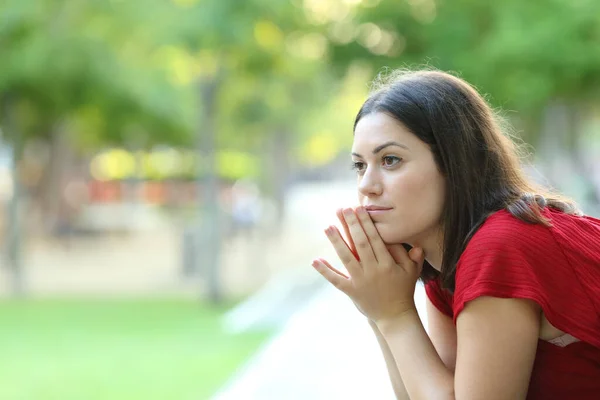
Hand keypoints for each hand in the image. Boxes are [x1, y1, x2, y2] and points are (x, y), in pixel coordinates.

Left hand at [312, 207, 424, 324]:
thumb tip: (415, 244)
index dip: (366, 223)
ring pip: (346, 258)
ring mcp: (361, 281)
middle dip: (351, 225)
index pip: (375, 239)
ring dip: (336, 242)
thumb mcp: (411, 272)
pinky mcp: (352, 291)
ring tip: (327, 226)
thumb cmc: (403, 290)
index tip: (359, 208)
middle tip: (343, 209)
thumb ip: (412, 256)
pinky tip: (315, 260)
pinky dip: (325, 271)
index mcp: (387, 263)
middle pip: (360, 244)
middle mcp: (373, 270)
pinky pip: (336, 280)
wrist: (395, 317)